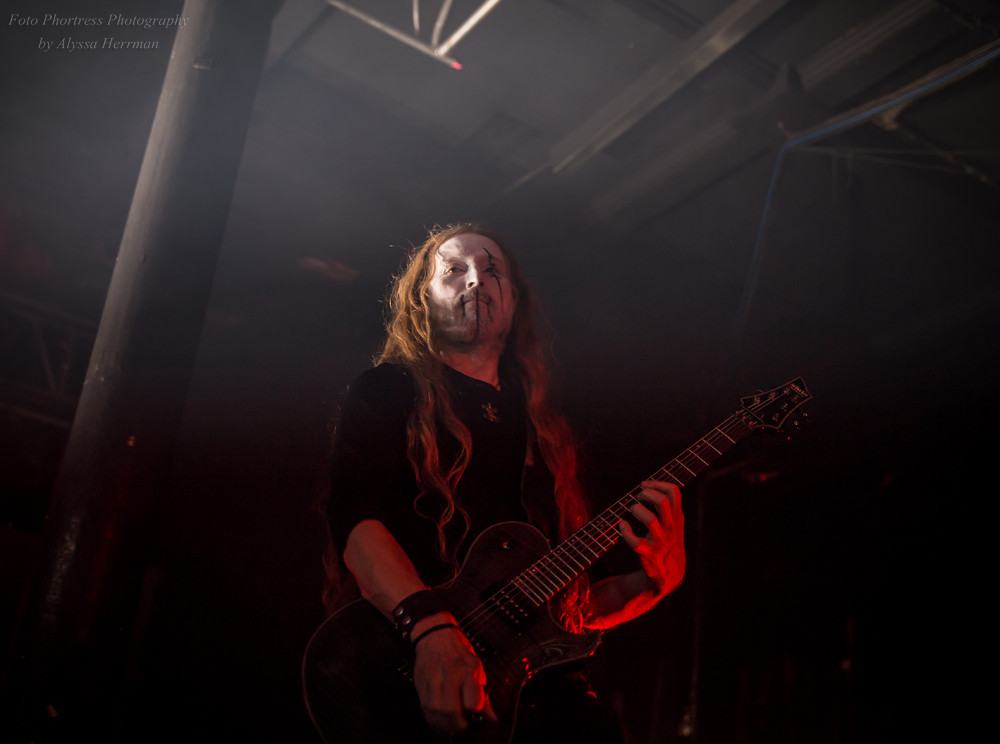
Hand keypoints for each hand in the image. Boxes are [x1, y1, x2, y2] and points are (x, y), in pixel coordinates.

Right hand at [412, 612, 496, 733]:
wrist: (435, 633)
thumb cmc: (460, 652)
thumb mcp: (477, 667)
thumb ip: (483, 695)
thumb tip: (492, 719)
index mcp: (469, 669)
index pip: (472, 701)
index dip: (474, 713)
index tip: (475, 716)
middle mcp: (450, 674)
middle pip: (451, 710)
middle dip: (457, 725)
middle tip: (461, 727)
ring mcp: (433, 678)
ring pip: (435, 711)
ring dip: (443, 725)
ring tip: (450, 729)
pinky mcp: (420, 682)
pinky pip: (424, 707)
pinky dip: (431, 719)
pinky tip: (438, 723)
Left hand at [620, 480, 685, 596]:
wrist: (671, 576)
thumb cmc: (668, 544)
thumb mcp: (674, 524)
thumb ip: (666, 507)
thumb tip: (650, 487)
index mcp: (677, 518)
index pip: (674, 492)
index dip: (658, 483)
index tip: (644, 484)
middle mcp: (670, 528)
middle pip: (662, 502)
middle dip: (647, 493)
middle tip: (638, 496)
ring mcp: (660, 542)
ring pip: (651, 520)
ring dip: (637, 509)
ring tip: (632, 508)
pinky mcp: (649, 555)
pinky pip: (635, 542)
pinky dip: (625, 532)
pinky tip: (622, 526)